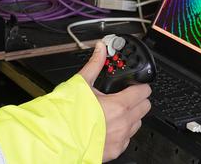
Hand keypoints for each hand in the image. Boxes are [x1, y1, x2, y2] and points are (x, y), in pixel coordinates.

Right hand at [79, 41, 150, 161]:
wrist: (55, 137)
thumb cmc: (67, 113)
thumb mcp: (82, 83)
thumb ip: (95, 64)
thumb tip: (100, 49)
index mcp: (119, 106)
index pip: (144, 92)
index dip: (140, 85)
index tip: (135, 84)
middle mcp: (123, 124)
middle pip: (145, 108)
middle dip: (138, 100)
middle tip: (125, 96)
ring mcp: (120, 139)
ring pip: (137, 124)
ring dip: (131, 116)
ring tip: (114, 112)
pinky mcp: (114, 151)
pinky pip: (127, 139)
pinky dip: (122, 132)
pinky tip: (108, 126)